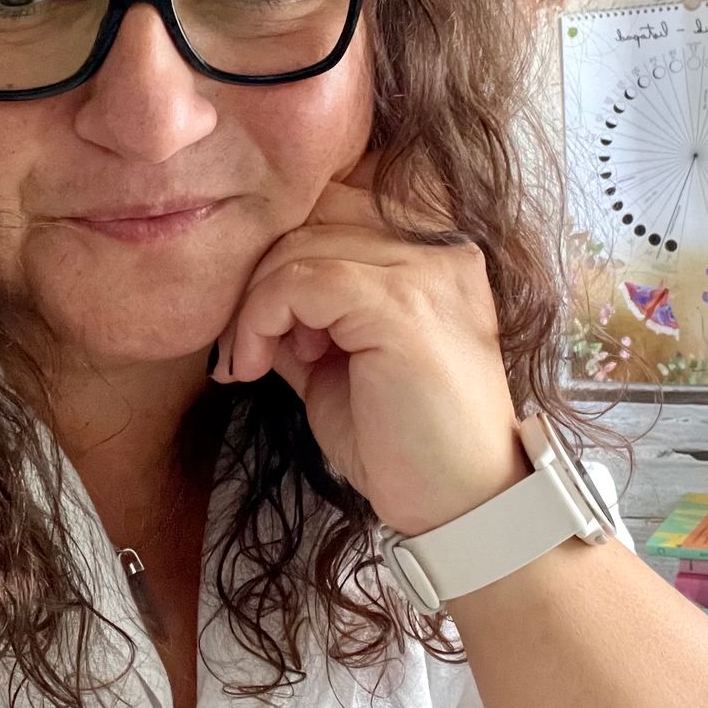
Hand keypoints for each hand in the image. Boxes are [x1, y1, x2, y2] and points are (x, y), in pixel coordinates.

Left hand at [211, 149, 530, 537]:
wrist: (462, 509)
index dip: (282, 247)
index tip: (259, 317)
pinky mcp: (402, 305)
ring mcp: (427, 270)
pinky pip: (301, 282)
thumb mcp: (339, 359)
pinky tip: (257, 366)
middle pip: (313, 209)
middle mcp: (441, 245)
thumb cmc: (405, 442)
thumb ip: (305, 310)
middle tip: (247, 339)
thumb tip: (245, 287)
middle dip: (260, 269)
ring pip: (299, 245)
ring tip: (255, 360)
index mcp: (434, 250)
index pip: (335, 198)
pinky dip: (260, 320)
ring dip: (254, 304)